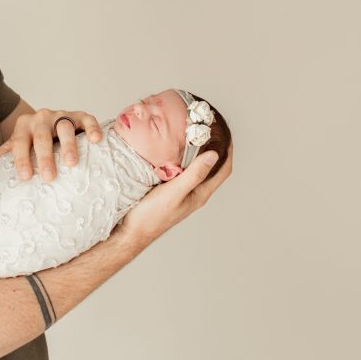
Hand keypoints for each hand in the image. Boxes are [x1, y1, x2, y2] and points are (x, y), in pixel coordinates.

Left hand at [0, 108, 102, 182]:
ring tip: (71, 164)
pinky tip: (95, 140)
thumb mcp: (12, 148)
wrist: (47, 122)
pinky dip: (91, 127)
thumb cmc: (30, 141)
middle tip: (48, 178)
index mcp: (23, 126)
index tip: (24, 177)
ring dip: (68, 145)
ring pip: (64, 127)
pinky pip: (86, 118)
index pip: (19, 143)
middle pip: (42, 137)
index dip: (21, 160)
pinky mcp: (79, 115)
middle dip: (45, 157)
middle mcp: (41, 118)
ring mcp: (61, 115)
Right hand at [116, 141, 233, 248]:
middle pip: (212, 167)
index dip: (228, 152)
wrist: (132, 231)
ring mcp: (181, 191)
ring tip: (192, 133)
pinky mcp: (168, 189)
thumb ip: (194, 175)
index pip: (223, 170)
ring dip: (197, 151)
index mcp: (200, 194)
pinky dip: (181, 156)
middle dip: (214, 148)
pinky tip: (172, 148)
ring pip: (195, 167)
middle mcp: (194, 192)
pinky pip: (180, 169)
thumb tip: (214, 155)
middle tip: (208, 128)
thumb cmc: (153, 216)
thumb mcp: (175, 192)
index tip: (226, 133)